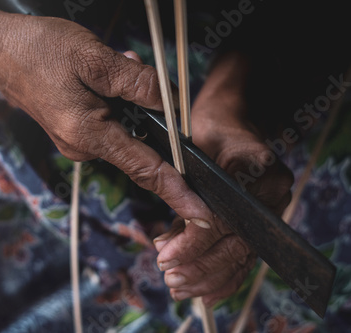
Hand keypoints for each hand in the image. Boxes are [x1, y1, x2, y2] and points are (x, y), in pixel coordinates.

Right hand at [0, 14, 216, 223]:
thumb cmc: (38, 51)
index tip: (200, 212)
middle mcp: (83, 147)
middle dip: (150, 112)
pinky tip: (101, 77)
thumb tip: (169, 101)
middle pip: (139, 143)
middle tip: (130, 67)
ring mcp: (77, 142)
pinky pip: (109, 124)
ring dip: (130, 101)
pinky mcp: (74, 132)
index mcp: (88, 135)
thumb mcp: (92, 57)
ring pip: (124, 128)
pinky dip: (116, 103)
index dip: (176, 191)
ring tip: (110, 65)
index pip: (145, 169)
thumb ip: (135, 82)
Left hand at [153, 52, 293, 306]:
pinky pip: (247, 256)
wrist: (231, 119)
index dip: (194, 243)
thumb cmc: (207, 130)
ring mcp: (271, 209)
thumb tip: (170, 246)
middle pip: (237, 245)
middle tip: (170, 280)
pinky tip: (206, 293)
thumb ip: (184, 195)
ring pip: (243, 256)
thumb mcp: (190, 153)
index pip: (225, 219)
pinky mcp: (261, 219)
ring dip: (210, 278)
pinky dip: (226, 278)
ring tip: (180, 288)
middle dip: (200, 267)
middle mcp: (272, 194)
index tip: (165, 256)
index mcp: (256, 169)